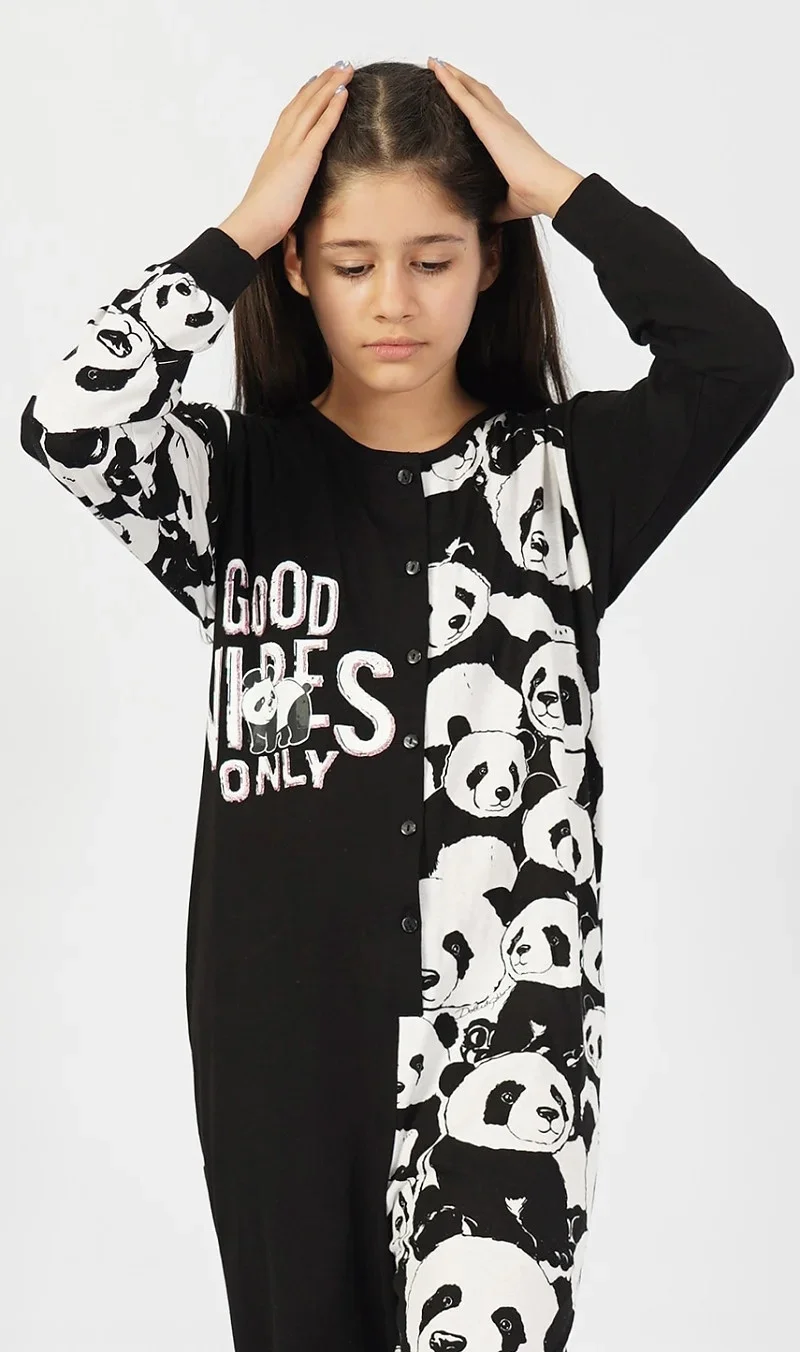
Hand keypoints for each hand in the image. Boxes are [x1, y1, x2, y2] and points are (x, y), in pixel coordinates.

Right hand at [218, 62, 354, 257]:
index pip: (291, 114)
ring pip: (312, 107)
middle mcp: (282, 142)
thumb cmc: (262, 217)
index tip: (316, 81)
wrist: (254, 223)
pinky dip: (333, 107)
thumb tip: (290, 188)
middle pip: (303, 103)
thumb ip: (285, 183)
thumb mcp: (275, 193)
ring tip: (344, 69)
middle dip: (321, 82)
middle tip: (337, 64)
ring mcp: (292, 147)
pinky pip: (322, 126)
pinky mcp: (303, 158)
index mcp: (275, 150)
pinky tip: (344, 93)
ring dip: (330, 85)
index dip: (305, 96)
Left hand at [426, 57, 583, 221]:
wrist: (547, 188)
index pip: (488, 114)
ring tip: (437, 63)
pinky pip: (464, 96)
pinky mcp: (489, 123)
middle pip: (480, 94)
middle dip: (463, 80)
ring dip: (454, 75)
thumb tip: (483, 216)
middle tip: (445, 68)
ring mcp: (497, 120)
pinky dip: (450, 81)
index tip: (463, 91)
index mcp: (509, 139)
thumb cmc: (534, 196)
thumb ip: (493, 204)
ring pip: (471, 89)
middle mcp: (504, 124)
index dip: (475, 100)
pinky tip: (438, 69)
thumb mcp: (506, 202)